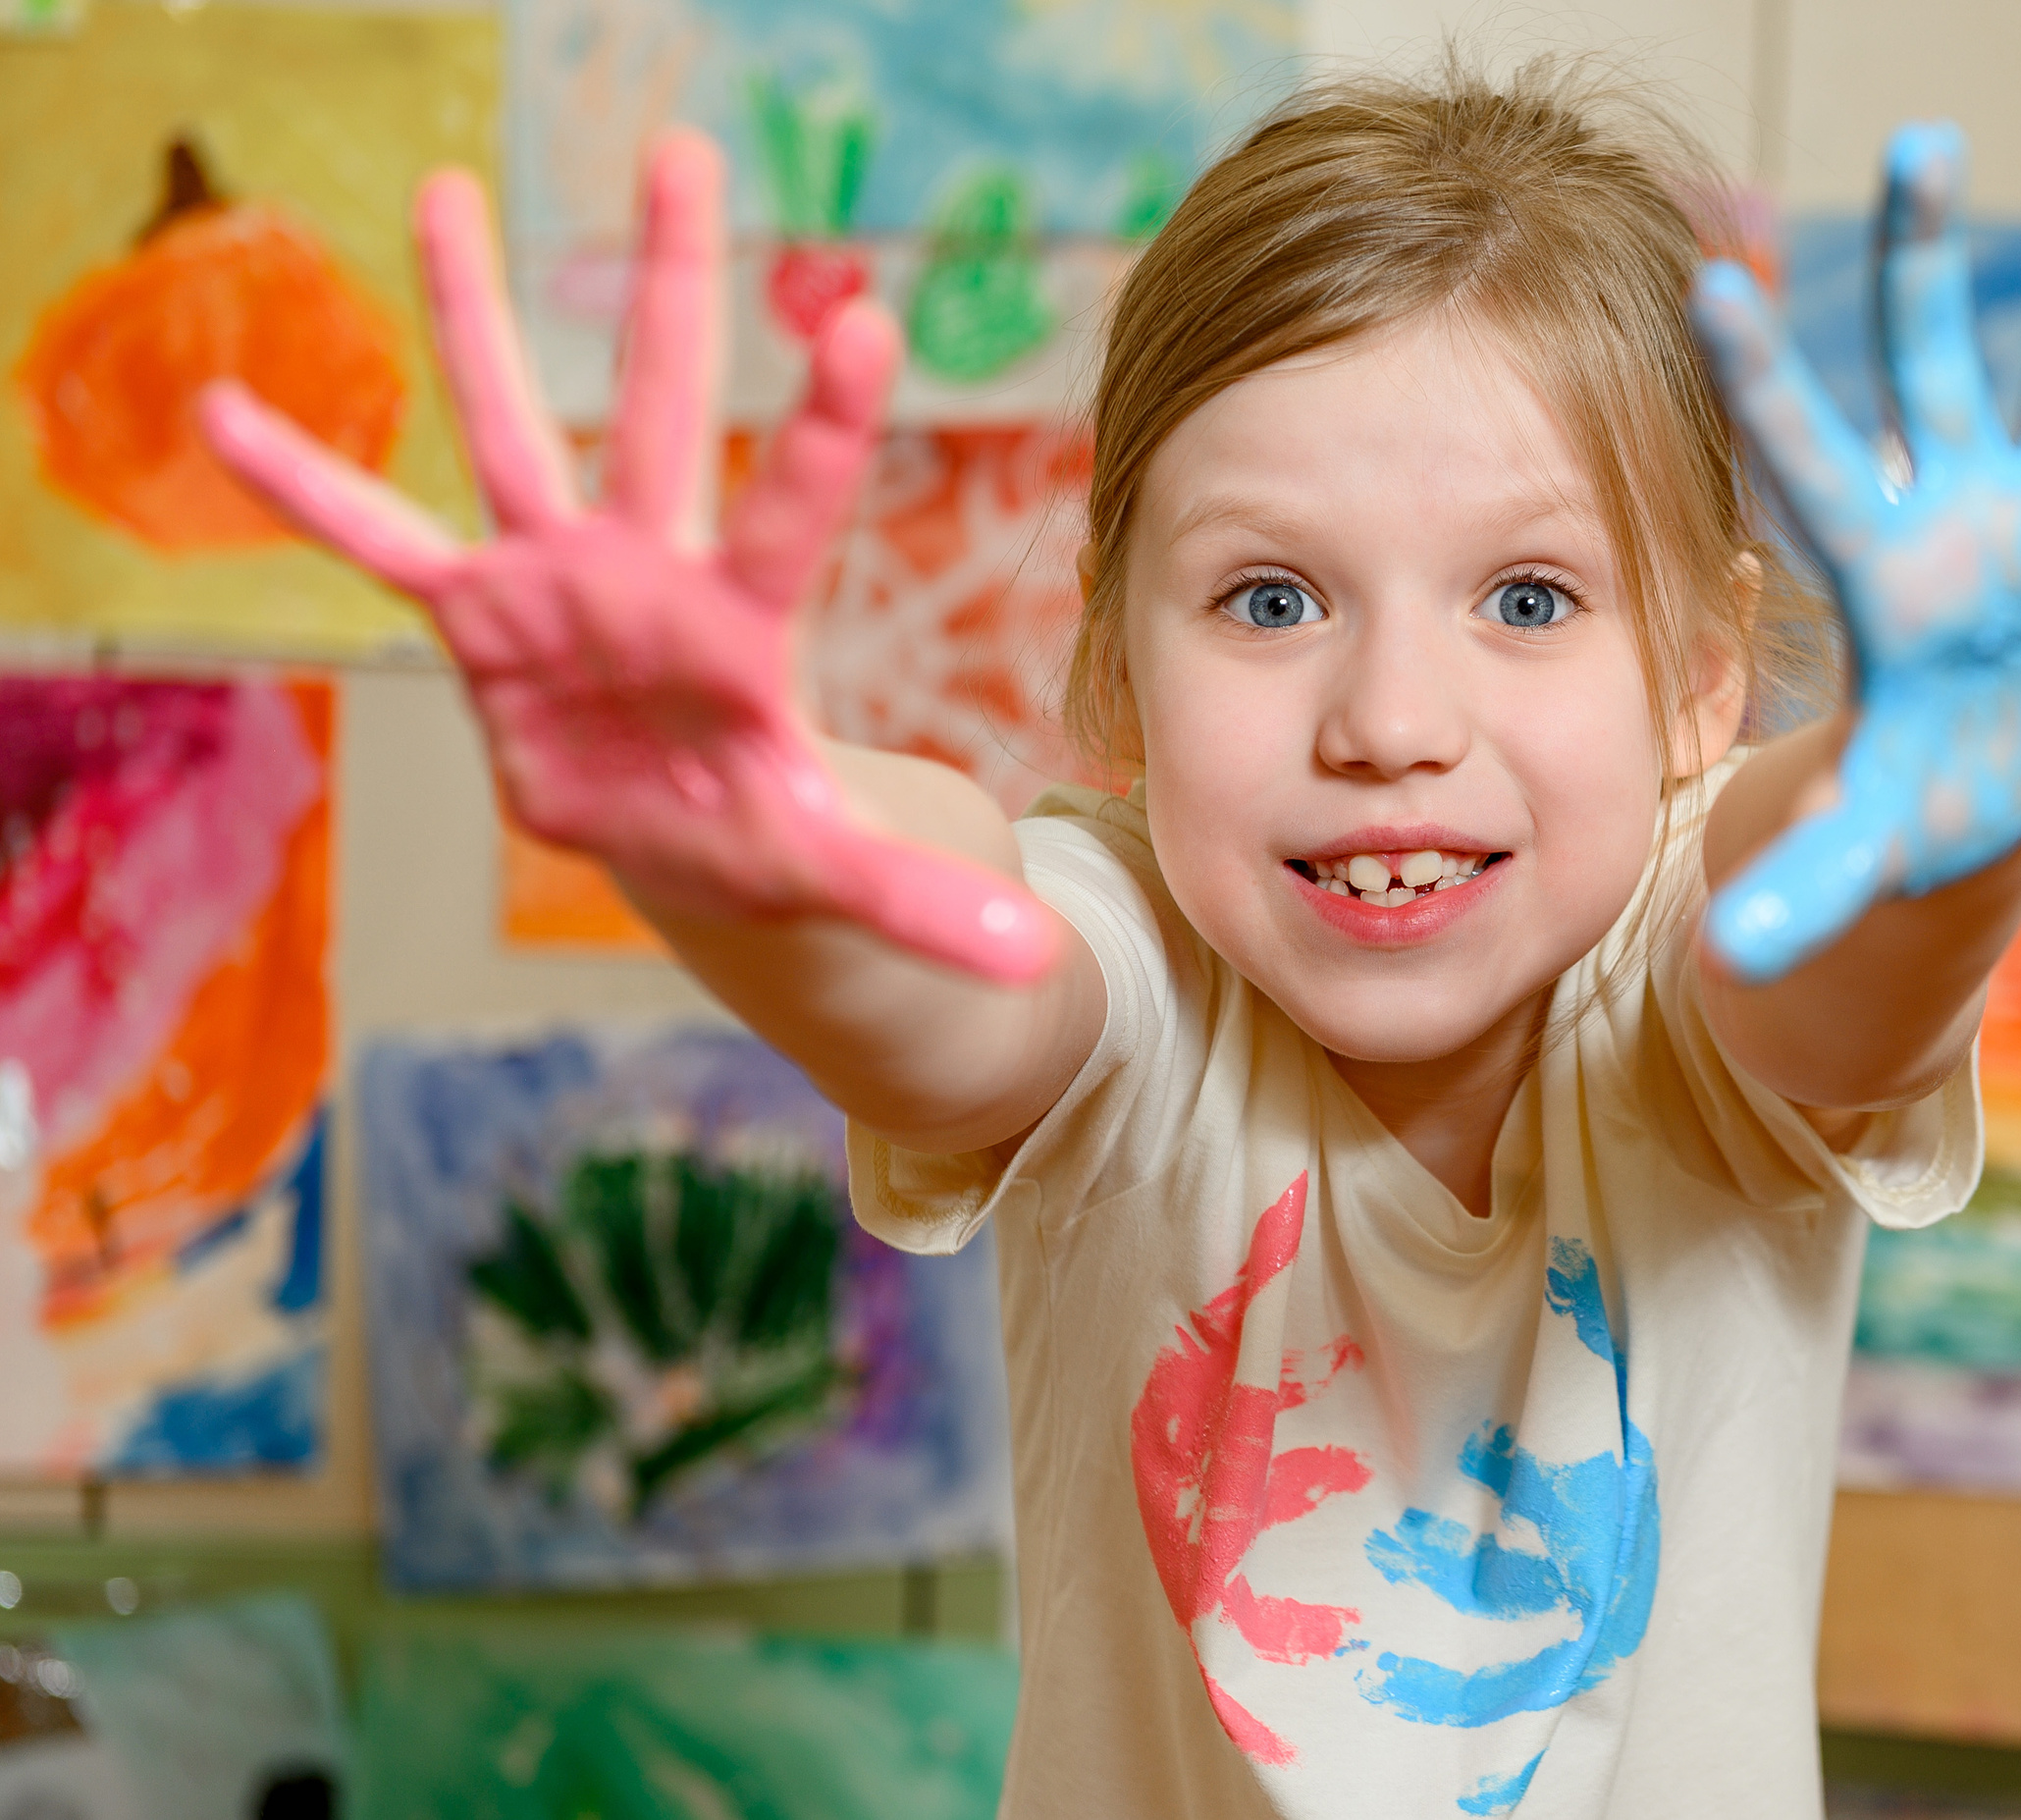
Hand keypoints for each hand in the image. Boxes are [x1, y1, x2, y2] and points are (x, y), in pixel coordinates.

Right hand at [200, 132, 1057, 984]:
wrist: (680, 836)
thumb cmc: (760, 829)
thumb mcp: (834, 874)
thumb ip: (924, 903)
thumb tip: (1031, 964)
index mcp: (741, 626)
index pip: (791, 512)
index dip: (826, 428)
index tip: (865, 321)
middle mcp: (651, 572)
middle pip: (668, 412)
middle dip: (673, 287)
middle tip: (683, 148)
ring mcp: (558, 581)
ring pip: (516, 430)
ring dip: (479, 316)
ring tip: (448, 187)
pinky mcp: (479, 617)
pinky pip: (379, 544)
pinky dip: (307, 489)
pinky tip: (227, 416)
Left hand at [1688, 117, 2020, 982]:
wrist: (1996, 772)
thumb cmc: (1921, 789)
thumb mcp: (1870, 838)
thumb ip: (1802, 883)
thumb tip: (1725, 963)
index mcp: (1880, 571)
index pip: (1806, 464)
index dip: (1764, 384)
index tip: (1710, 287)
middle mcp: (1956, 506)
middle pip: (1932, 365)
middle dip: (1925, 260)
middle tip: (1919, 140)